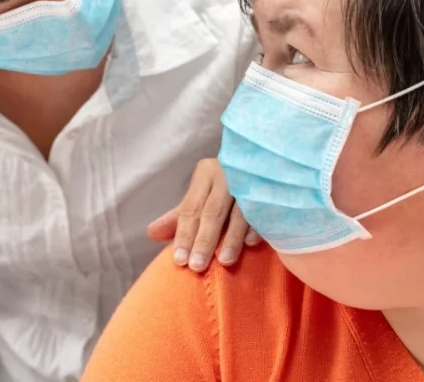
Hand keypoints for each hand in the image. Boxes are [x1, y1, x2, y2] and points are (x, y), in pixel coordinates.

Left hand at [146, 158, 260, 272]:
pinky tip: (251, 244)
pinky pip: (264, 209)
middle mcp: (227, 174)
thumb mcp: (201, 194)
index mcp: (206, 174)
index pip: (190, 209)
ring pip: (239, 211)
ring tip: (224, 262)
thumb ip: (179, 216)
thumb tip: (151, 233)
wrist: (265, 156)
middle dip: (204, 240)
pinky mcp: (272, 188)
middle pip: (212, 211)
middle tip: (196, 266)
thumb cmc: (225, 183)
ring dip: (231, 237)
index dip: (183, 235)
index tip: (180, 261)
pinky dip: (257, 226)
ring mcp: (251, 180)